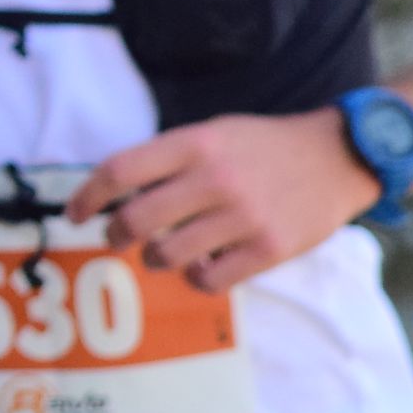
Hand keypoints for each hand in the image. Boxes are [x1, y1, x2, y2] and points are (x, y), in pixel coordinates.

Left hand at [63, 112, 378, 293]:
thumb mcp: (213, 132)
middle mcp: (216, 179)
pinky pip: (208, 280)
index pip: (119, 171)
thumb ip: (168, 159)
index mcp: (195, 143)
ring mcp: (244, 217)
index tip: (74, 215)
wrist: (338, 157)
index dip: (87, 197)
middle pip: (135, 220)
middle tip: (116, 237)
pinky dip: (193, 278)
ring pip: (166, 255)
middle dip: (115, 234)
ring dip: (153, 258)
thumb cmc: (263, 147)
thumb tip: (113, 193)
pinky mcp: (270, 249)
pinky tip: (199, 265)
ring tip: (160, 251)